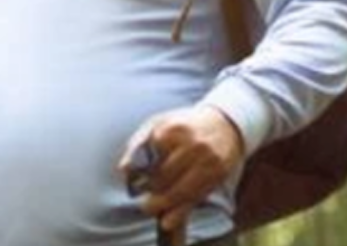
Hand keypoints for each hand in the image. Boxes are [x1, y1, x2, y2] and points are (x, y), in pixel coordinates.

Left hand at [118, 105, 246, 235]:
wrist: (224, 124)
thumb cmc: (184, 125)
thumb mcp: (158, 123)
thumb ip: (138, 143)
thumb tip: (122, 170)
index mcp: (172, 130)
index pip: (148, 160)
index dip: (138, 174)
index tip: (134, 182)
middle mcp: (192, 145)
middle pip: (162, 178)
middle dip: (148, 191)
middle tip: (140, 200)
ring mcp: (207, 160)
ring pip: (179, 192)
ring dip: (161, 204)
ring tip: (149, 209)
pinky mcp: (218, 174)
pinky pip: (195, 197)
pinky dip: (179, 212)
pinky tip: (166, 221)